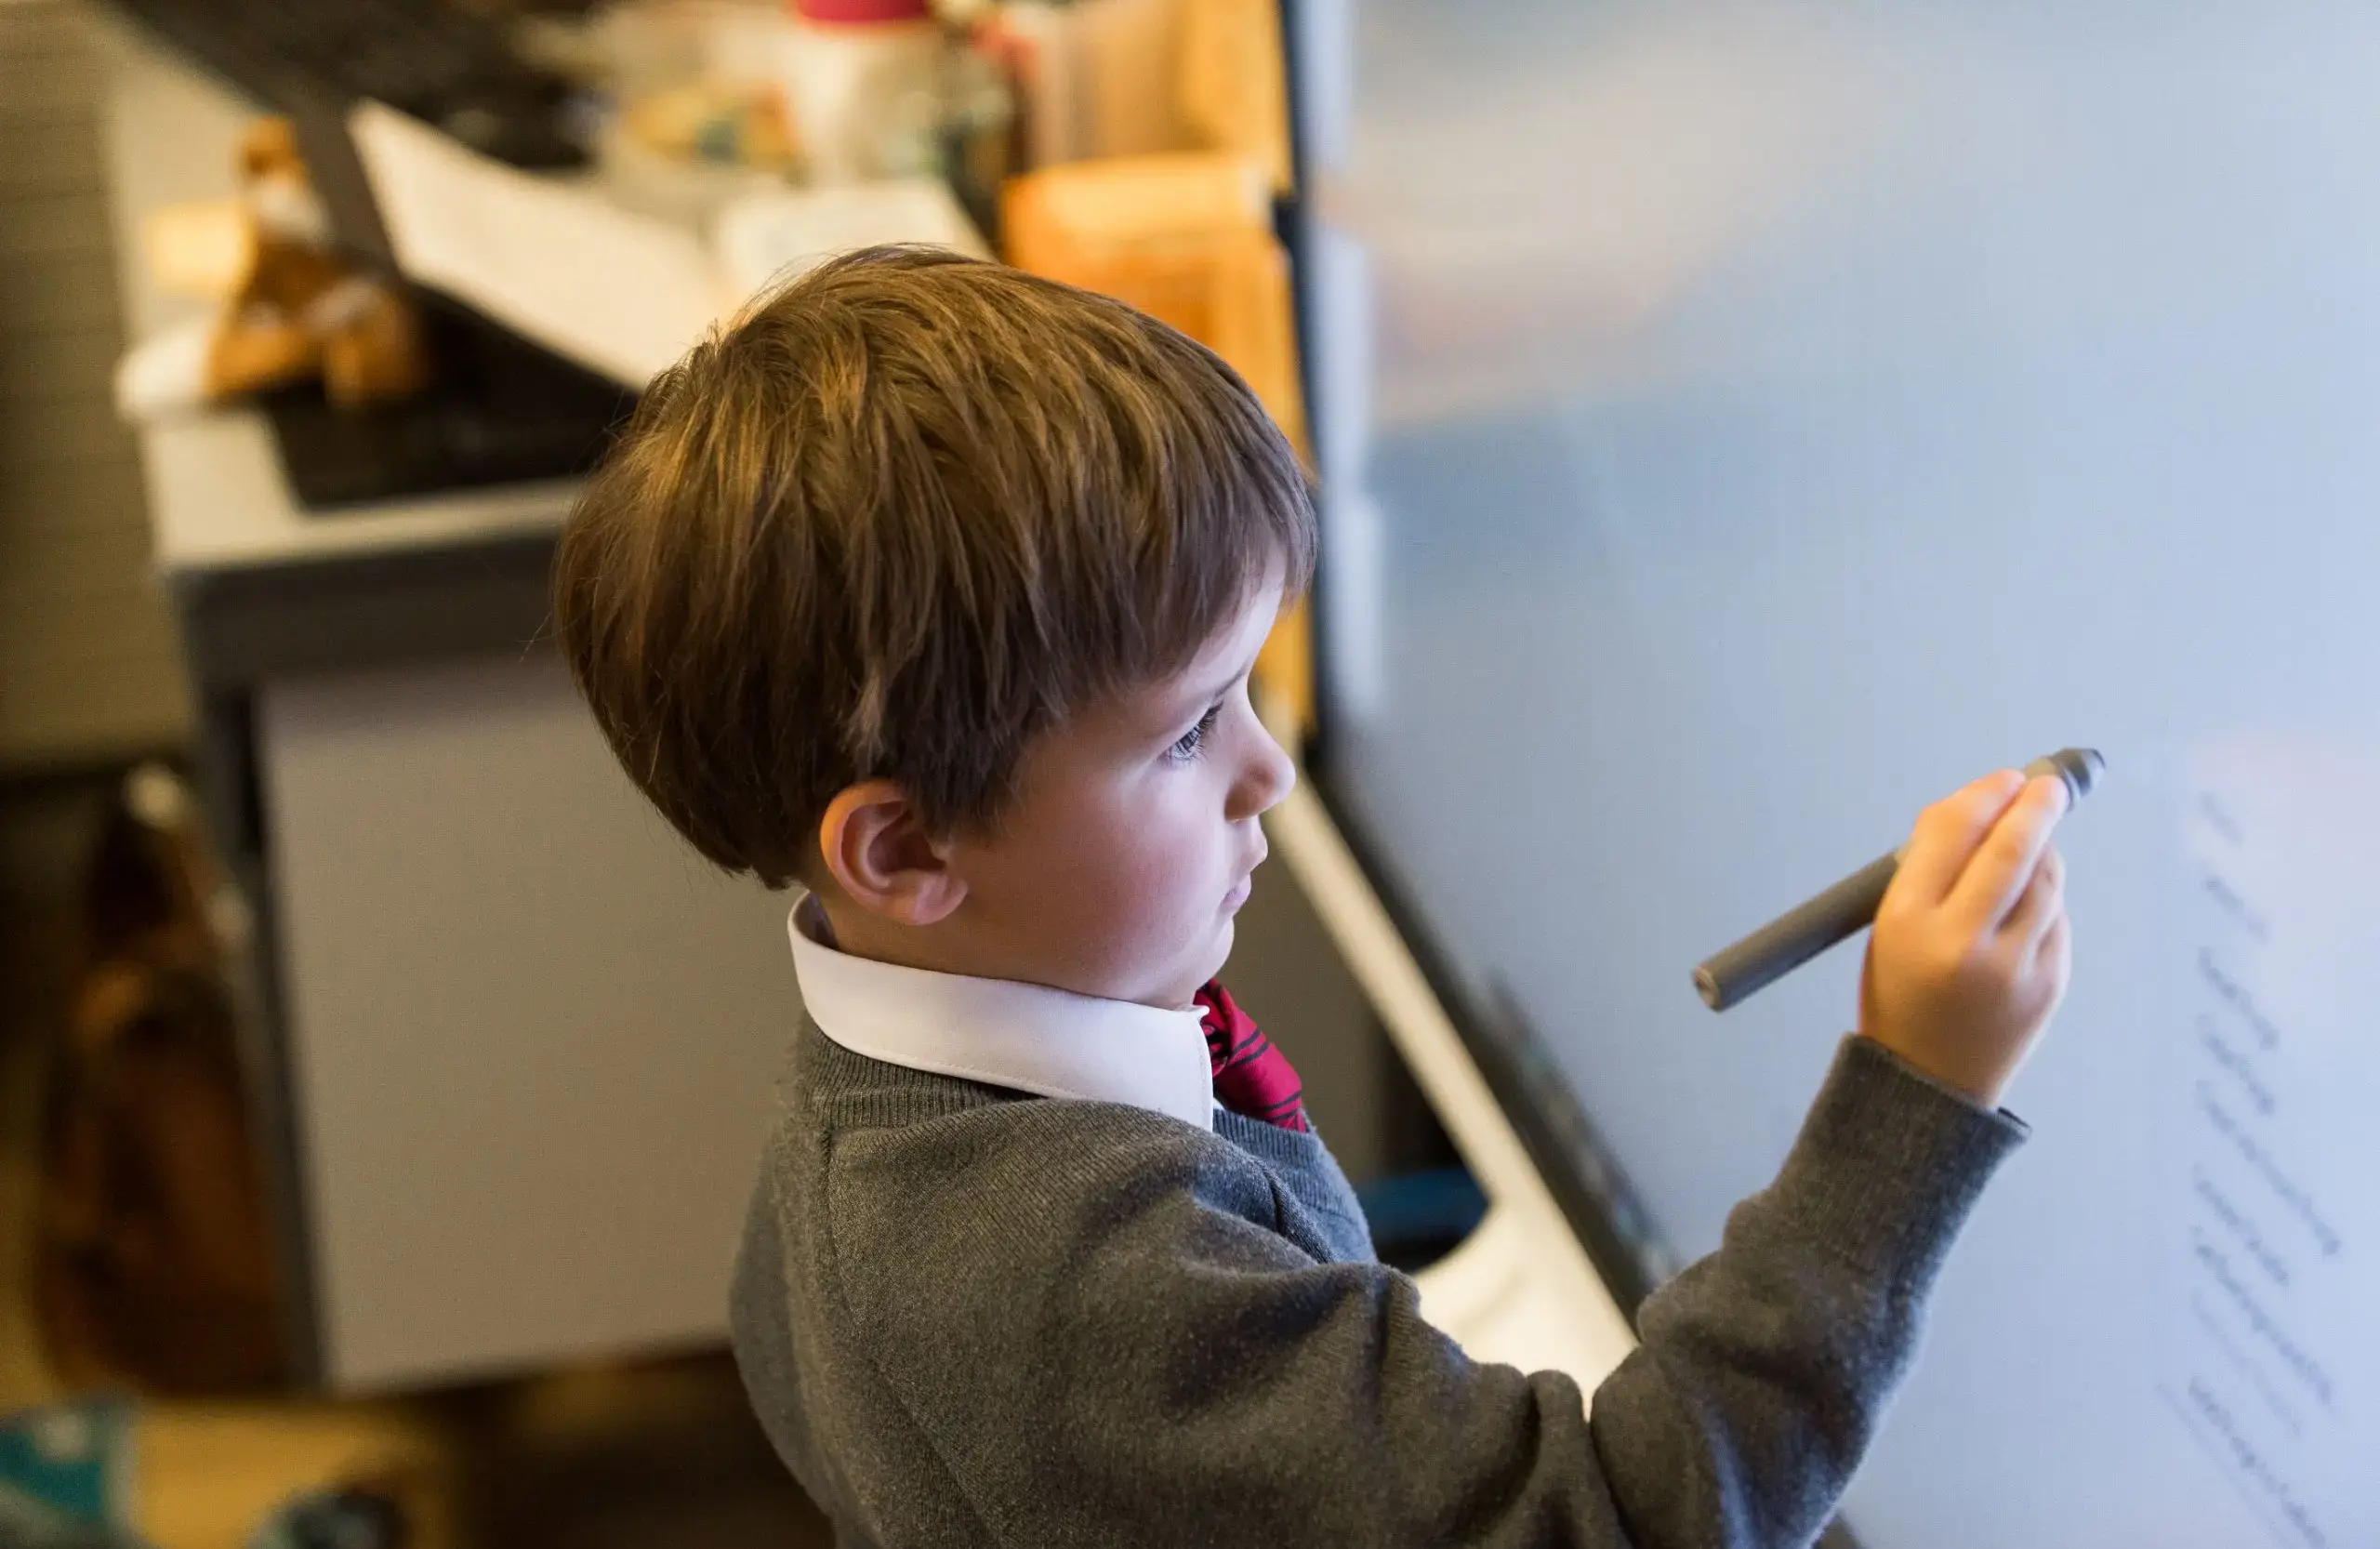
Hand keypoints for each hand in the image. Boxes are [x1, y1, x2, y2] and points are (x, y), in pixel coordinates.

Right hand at [1859, 769, 2072, 1104]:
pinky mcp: (2048, 983)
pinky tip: (2024, 912)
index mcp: (1906, 921)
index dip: (1983, 796)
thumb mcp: (1891, 926)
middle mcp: (1960, 942)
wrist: (1927, 1081)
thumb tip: (1988, 803)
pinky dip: (2046, 903)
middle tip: (2048, 786)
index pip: (1952, 833)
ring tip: (2028, 852)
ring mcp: (2012, 966)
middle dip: (2035, 807)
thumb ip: (1931, 868)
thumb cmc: (1901, 990)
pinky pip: (2057, 918)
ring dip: (2042, 855)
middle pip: (2012, 850)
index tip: (2005, 778)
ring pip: (2046, 881)